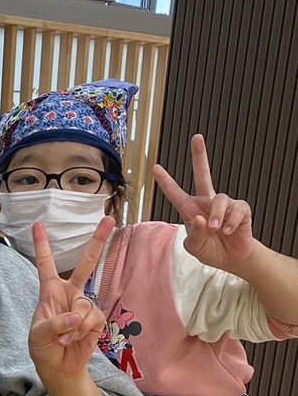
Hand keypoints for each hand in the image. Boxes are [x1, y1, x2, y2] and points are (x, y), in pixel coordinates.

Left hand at [29, 217, 111, 378]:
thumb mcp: (38, 335)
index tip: (38, 224)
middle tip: (109, 220)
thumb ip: (55, 323)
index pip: (45, 264)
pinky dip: (81, 331)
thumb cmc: (43, 348)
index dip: (42, 244)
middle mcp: (69, 293)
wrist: (59, 368)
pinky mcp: (96, 319)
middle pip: (85, 264)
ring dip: (73, 326)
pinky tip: (74, 340)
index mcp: (49, 291)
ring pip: (84, 305)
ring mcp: (84, 305)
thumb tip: (75, 317)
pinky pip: (92, 319)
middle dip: (97, 242)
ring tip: (64, 339)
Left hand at [153, 134, 253, 270]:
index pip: (176, 194)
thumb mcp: (195, 246)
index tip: (155, 168)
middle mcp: (206, 202)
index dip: (166, 182)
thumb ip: (194, 234)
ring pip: (220, 199)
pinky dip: (231, 222)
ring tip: (217, 230)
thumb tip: (200, 218)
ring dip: (217, 215)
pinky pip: (236, 210)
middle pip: (203, 174)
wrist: (231, 258)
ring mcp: (224, 204)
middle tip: (196, 137)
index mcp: (190, 209)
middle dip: (200, 156)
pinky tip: (228, 231)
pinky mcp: (240, 209)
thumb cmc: (210, 250)